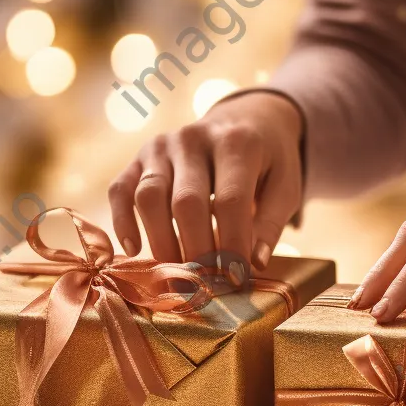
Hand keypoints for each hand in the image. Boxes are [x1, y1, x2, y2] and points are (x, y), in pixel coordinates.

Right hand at [108, 92, 302, 277]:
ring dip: (161, 242)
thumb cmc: (268, 161)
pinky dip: (122, 221)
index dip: (232, 244)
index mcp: (237, 143)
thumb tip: (254, 264)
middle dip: (196, 251)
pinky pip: (121, 189)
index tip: (236, 280)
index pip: (231, 201)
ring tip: (177, 275)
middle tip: (206, 286)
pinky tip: (135, 249)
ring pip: (149, 197)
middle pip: (187, 203)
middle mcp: (194, 138)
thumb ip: (270, 223)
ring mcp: (162, 145)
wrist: (244, 119)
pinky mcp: (139, 156)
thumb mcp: (285, 186)